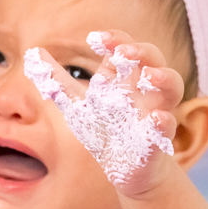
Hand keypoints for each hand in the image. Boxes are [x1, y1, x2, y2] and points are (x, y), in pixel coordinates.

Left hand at [33, 29, 183, 197]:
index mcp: (124, 78)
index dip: (115, 39)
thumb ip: (58, 80)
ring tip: (150, 75)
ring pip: (173, 87)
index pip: (125, 47)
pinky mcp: (158, 140)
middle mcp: (144, 90)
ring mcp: (154, 112)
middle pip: (154, 58)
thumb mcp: (77, 104)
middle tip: (124, 52)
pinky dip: (164, 122)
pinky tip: (156, 119)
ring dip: (164, 78)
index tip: (95, 38)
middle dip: (142, 51)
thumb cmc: (105, 131)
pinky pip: (168, 127)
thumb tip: (34, 53)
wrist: (125, 170)